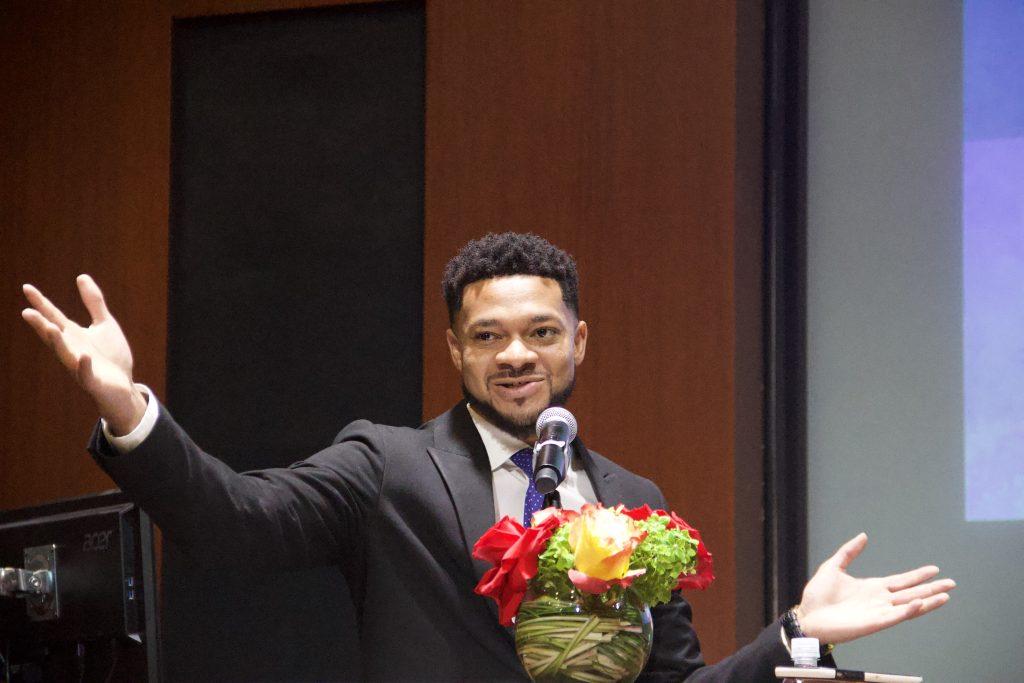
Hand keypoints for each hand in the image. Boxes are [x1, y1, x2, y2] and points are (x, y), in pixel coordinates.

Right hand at [21, 275, 146, 434]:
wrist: (124, 387)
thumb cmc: (111, 356)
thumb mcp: (104, 324)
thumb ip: (93, 302)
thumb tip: (81, 276)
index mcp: (73, 335)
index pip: (54, 316)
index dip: (41, 303)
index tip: (27, 287)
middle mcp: (72, 350)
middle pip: (54, 336)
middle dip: (41, 325)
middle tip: (27, 312)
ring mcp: (81, 367)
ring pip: (65, 355)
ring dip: (57, 343)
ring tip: (50, 328)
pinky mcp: (94, 382)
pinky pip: (86, 374)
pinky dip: (84, 366)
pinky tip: (83, 356)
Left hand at [796, 532, 954, 644]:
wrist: (807, 616)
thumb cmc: (818, 596)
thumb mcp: (833, 567)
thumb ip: (848, 552)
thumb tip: (863, 536)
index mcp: (872, 588)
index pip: (901, 581)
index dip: (917, 576)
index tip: (934, 569)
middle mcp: (879, 600)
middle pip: (911, 593)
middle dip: (931, 588)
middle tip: (951, 583)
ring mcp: (878, 612)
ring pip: (909, 607)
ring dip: (927, 602)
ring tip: (945, 596)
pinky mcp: (873, 623)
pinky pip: (895, 617)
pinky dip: (908, 611)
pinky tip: (920, 603)